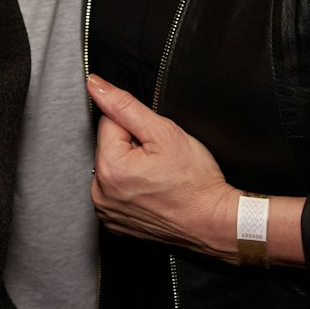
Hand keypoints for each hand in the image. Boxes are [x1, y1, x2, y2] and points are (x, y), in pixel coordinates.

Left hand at [88, 74, 236, 261]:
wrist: (213, 221)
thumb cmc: (196, 183)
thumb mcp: (164, 132)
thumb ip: (124, 105)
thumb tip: (96, 85)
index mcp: (109, 168)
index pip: (109, 123)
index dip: (136, 127)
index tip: (155, 144)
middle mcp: (101, 193)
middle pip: (109, 147)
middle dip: (132, 147)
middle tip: (160, 161)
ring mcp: (107, 211)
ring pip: (112, 169)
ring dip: (130, 168)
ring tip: (158, 177)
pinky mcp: (115, 223)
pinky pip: (116, 192)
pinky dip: (131, 189)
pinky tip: (152, 192)